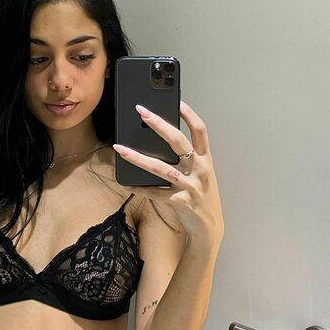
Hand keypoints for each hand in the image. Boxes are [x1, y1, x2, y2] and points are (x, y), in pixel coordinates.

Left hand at [113, 99, 224, 249]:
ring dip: (137, 157)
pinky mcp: (180, 202)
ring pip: (160, 167)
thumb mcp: (201, 175)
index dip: (189, 114)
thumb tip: (164, 140)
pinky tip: (125, 182)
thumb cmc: (202, 197)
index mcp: (206, 159)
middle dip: (159, 124)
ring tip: (120, 148)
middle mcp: (200, 169)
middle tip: (141, 111)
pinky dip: (138, 187)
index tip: (176, 100)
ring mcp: (190, 186)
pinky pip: (154, 193)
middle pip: (178, 141)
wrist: (209, 228)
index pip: (200, 130)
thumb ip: (188, 159)